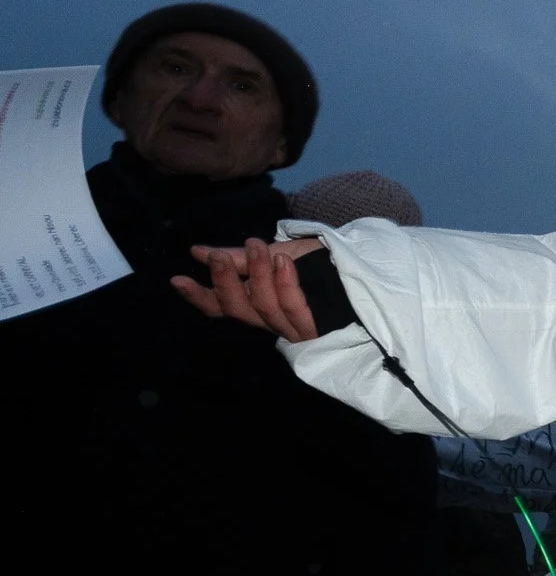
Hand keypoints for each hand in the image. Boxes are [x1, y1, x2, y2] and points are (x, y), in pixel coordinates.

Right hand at [171, 233, 324, 339]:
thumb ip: (240, 258)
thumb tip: (198, 251)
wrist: (359, 267)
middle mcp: (271, 319)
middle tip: (219, 255)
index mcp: (257, 302)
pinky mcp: (317, 328)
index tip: (177, 279)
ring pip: (264, 308)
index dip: (200, 296)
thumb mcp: (275, 253)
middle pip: (238, 310)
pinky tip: (283, 262)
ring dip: (257, 275)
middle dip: (225, 282)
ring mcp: (294, 326)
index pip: (221, 307)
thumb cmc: (318, 263)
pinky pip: (295, 310)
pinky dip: (286, 285)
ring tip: (259, 247)